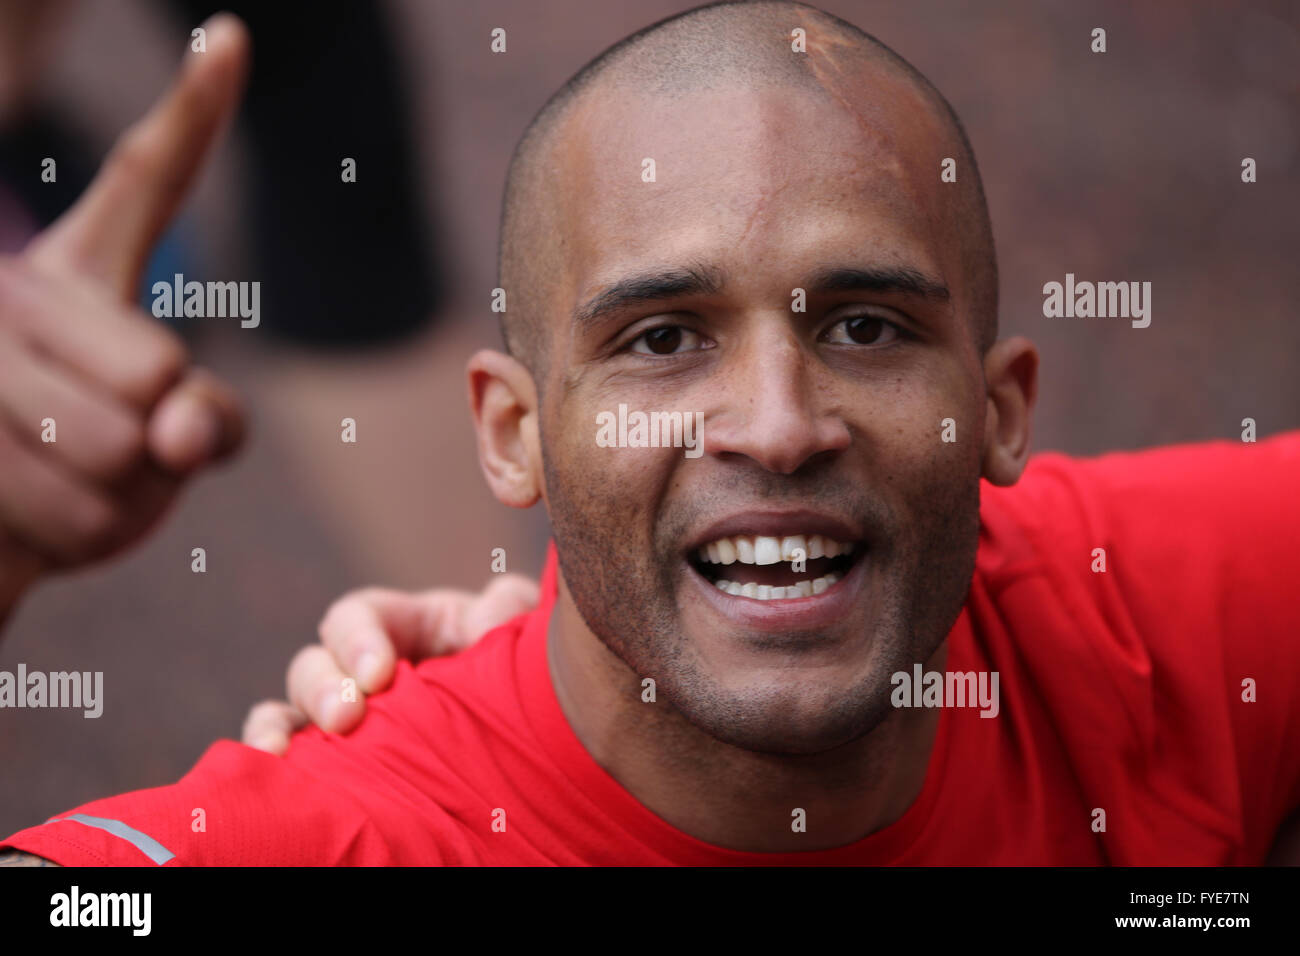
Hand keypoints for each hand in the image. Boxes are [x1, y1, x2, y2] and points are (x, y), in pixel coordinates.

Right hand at [0, 15, 248, 618]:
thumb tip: (184, 427)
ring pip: (125, 455)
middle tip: (103, 456)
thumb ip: (209, 420)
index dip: (195, 110)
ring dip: (121, 506)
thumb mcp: (169, 440)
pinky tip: (30, 522)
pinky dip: (78, 543)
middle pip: (163, 377)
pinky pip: (78, 511)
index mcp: (73, 276)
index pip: (148, 181)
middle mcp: (11, 294)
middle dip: (160, 453)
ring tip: (65, 487)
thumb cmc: (80, 475)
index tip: (234, 35)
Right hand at [242, 574, 540, 753]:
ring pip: (288, 713)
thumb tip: (492, 612)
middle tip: (347, 717)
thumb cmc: (523, 678)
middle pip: (316, 663)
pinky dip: (273, 769)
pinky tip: (273, 782)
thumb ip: (510, 614)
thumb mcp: (522, 638)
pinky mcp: (339, 767)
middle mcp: (363, 671)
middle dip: (324, 688)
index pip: (359, 616)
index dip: (358, 638)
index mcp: (407, 626)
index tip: (379, 673)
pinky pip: (290, 765)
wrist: (535, 746)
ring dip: (278, 728)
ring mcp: (345, 720)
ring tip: (280, 755)